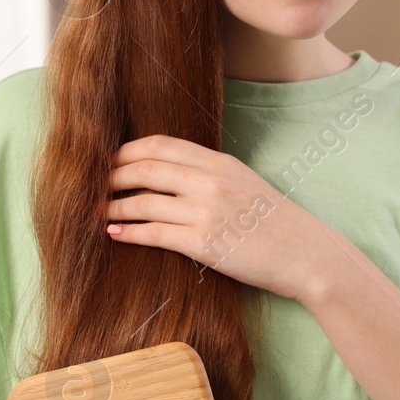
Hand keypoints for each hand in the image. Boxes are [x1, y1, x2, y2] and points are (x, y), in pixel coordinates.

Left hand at [105, 134, 331, 301]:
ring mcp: (206, 212)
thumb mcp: (245, 182)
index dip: (126, 150)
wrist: (305, 254)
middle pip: (144, 169)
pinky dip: (128, 232)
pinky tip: (114, 233)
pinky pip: (153, 234)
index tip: (109, 160)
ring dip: (113, 206)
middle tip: (93, 184)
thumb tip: (170, 173)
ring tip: (97, 211)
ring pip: (142, 202)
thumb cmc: (275, 222)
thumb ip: (209, 173)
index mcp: (219, 162)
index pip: (160, 145)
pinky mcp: (203, 244)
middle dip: (111, 176)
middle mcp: (210, 181)